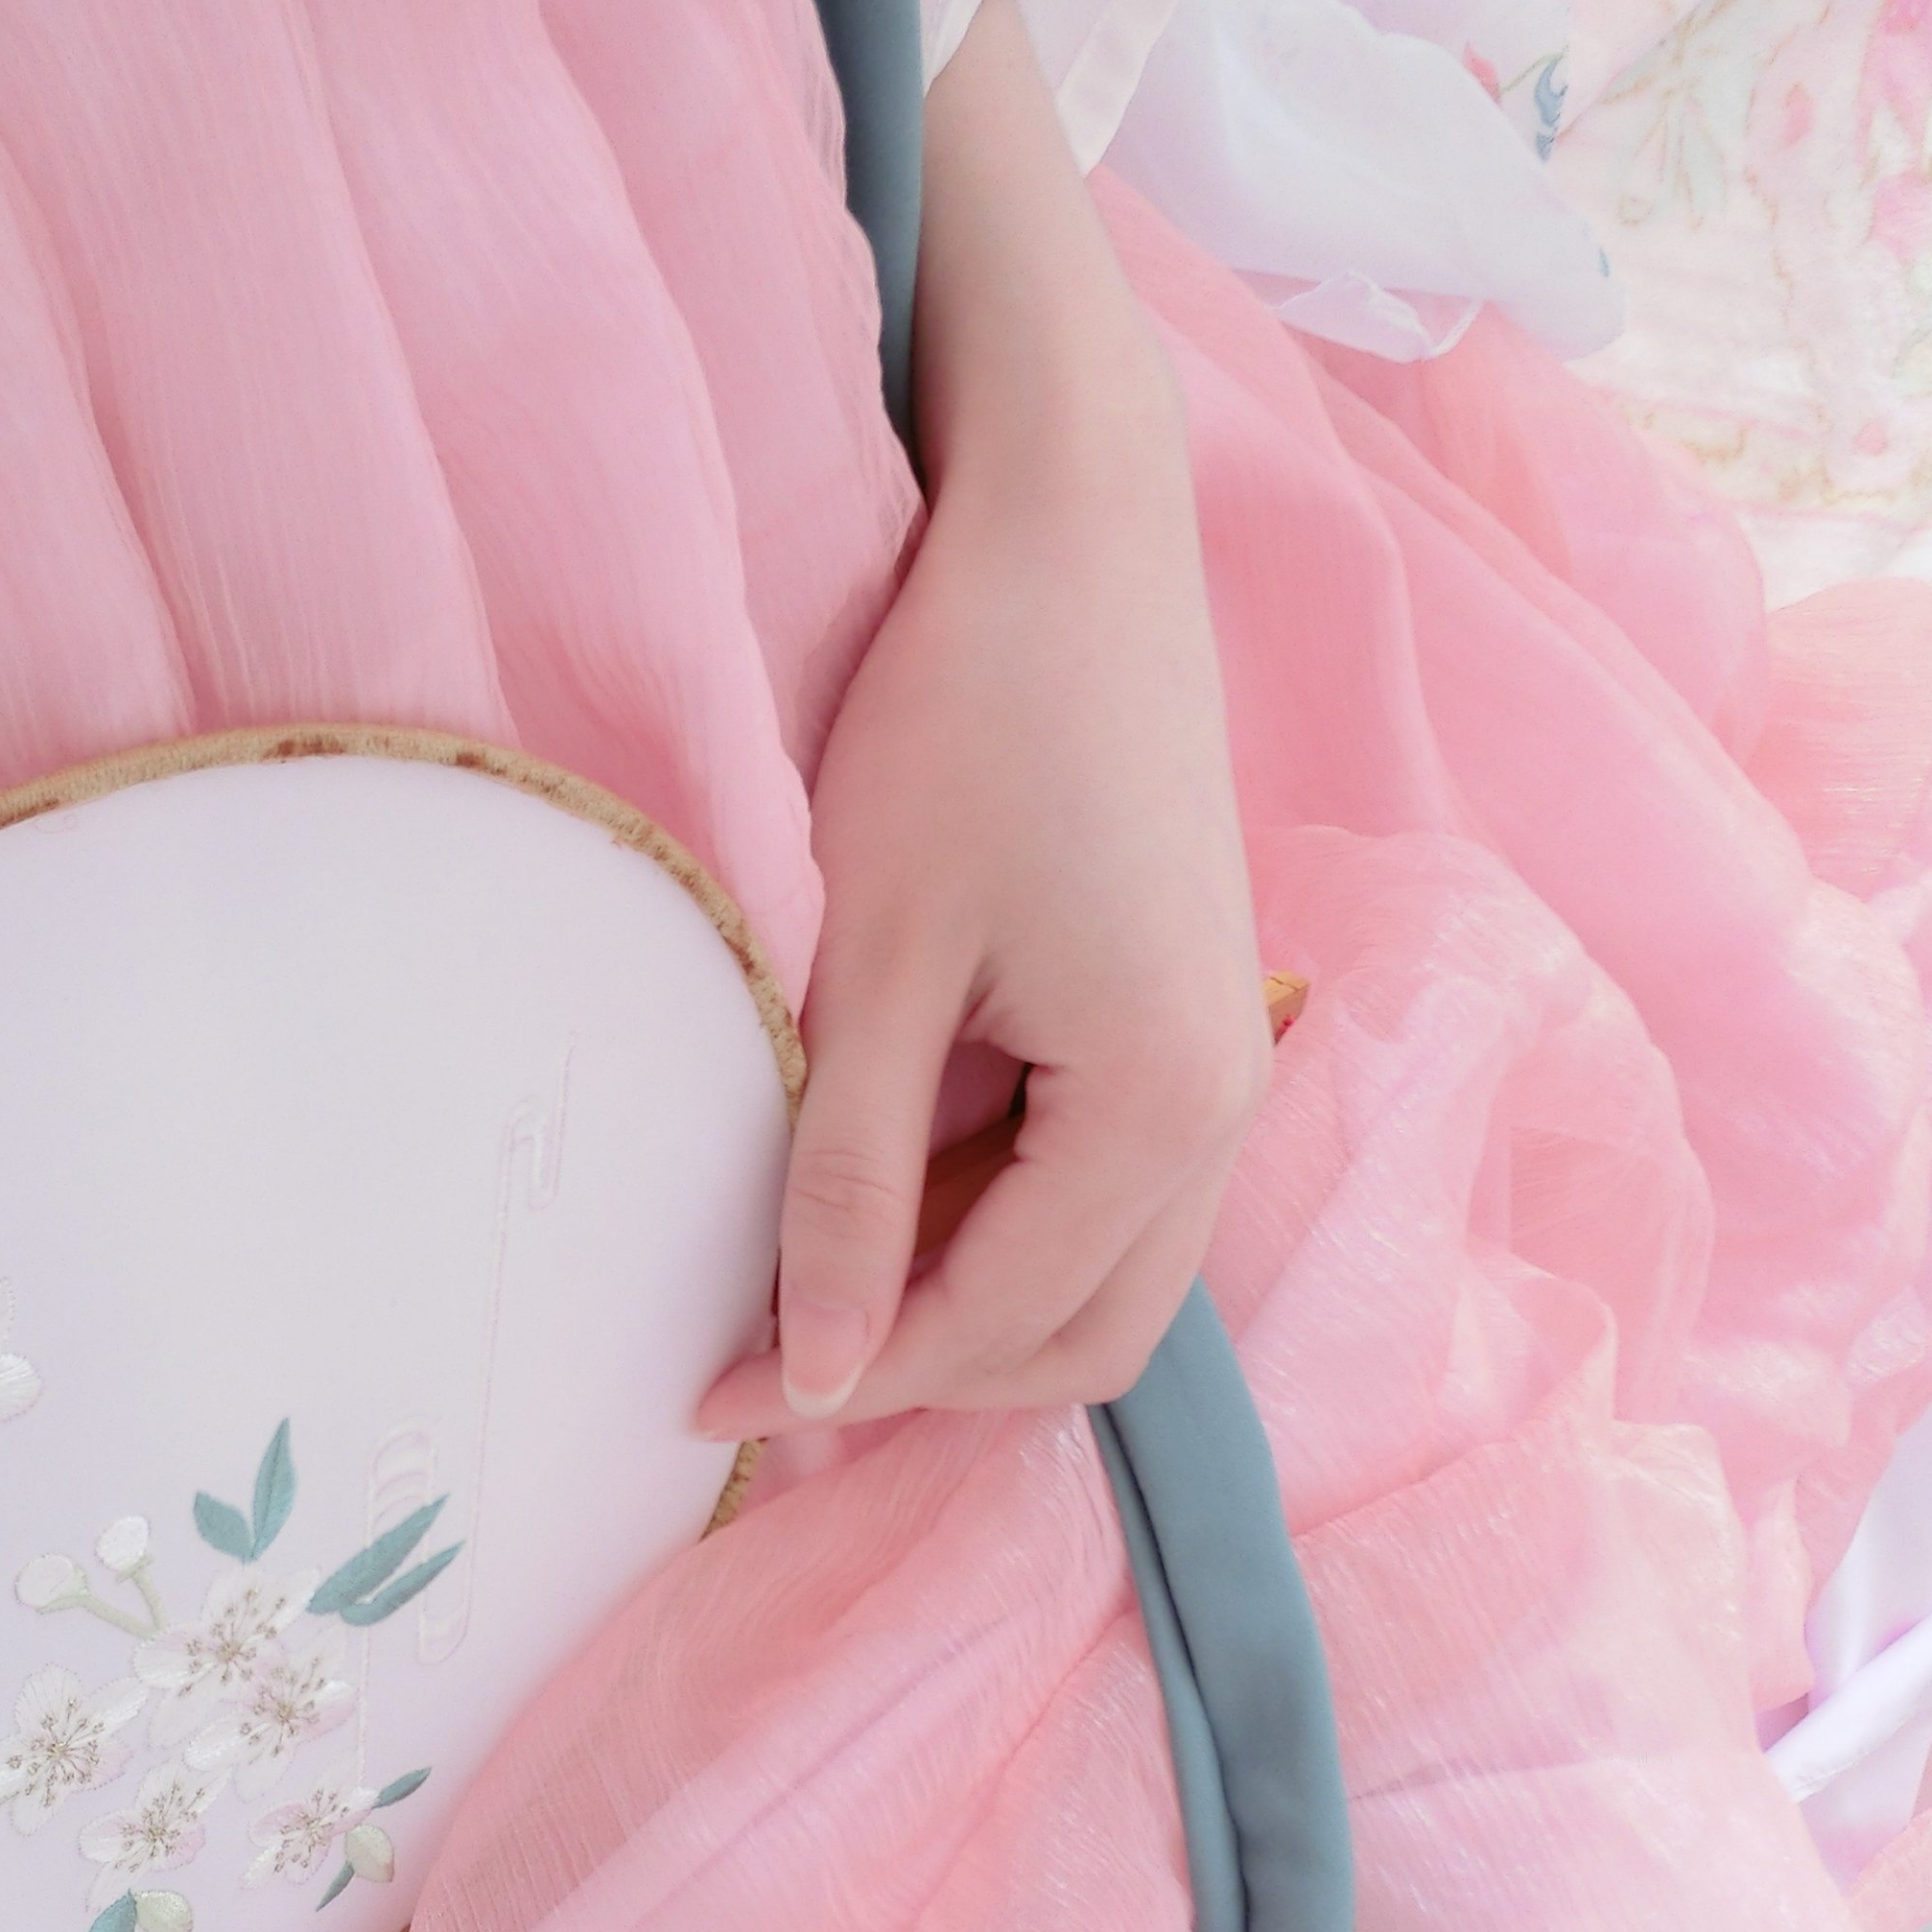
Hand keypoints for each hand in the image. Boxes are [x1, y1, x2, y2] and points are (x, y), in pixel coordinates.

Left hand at [695, 0, 1264, 1437]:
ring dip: (961, 1305)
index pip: (994, 1323)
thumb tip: (815, 1371)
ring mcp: (1222, 1064)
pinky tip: (885, 1180)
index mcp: (1162, 1105)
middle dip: (921, 1374)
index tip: (705, 1398)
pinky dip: (998, 1225)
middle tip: (756, 1356)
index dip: (841, 1375)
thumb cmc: (969, 716)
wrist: (1076, 532)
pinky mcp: (1187, 1018)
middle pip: (1079, 1343)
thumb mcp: (876, 962)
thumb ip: (847, 1181)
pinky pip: (1106, 1193)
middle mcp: (1226, 1109)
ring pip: (1101, 1279)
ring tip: (804, 1272)